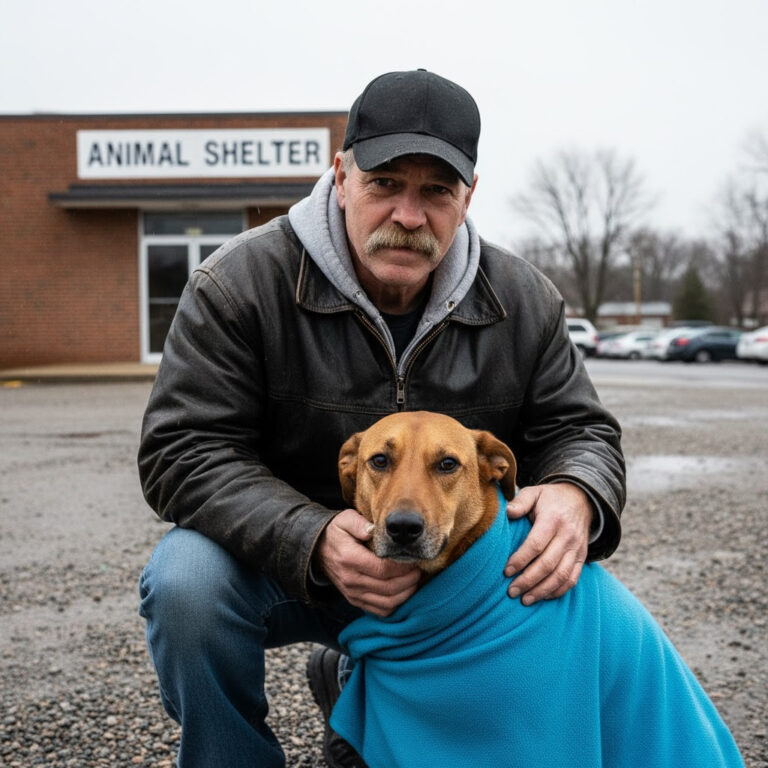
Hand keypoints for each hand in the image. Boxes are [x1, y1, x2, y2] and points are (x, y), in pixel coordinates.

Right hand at [315, 509, 421, 616]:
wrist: (317, 550)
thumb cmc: (336, 532)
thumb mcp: (345, 519)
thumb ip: (360, 523)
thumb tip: (374, 529)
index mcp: (350, 559)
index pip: (383, 569)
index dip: (402, 567)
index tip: (413, 559)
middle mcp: (351, 580)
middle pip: (388, 588)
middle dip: (409, 580)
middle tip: (419, 569)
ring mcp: (352, 593)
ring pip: (387, 603)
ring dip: (405, 594)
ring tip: (415, 580)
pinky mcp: (355, 601)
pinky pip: (380, 610)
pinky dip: (396, 604)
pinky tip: (404, 591)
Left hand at [503, 483, 591, 605]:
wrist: (581, 499)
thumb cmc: (550, 498)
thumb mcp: (535, 492)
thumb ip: (520, 502)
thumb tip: (507, 512)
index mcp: (553, 519)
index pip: (536, 544)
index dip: (520, 560)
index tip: (506, 571)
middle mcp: (567, 536)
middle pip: (548, 564)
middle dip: (528, 580)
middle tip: (511, 591)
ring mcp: (577, 548)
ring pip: (561, 576)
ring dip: (542, 591)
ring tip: (524, 600)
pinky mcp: (582, 558)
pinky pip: (572, 579)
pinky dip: (558, 591)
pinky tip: (543, 596)